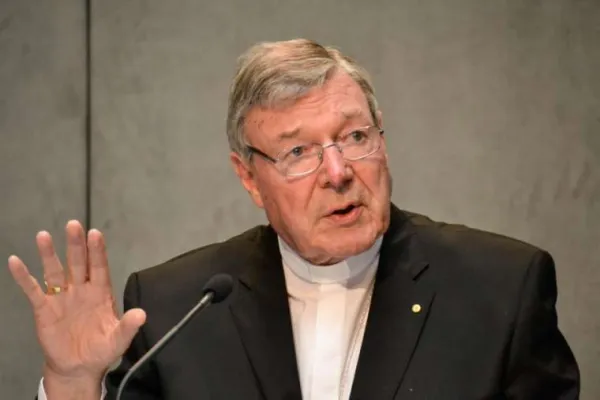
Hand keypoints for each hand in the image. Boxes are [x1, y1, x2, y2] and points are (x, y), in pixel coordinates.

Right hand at [8, 220, 145, 386]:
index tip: (95, 233)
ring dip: (49, 254)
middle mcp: (81, 289)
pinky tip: (15, 261)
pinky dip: (23, 276)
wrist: (78, 368)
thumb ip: (128, 327)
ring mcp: (62, 297)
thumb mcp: (118, 340)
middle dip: (76, 244)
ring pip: (55, 271)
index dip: (97, 251)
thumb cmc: (101, 350)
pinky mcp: (44, 309)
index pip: (99, 267)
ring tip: (43, 236)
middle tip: (73, 224)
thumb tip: (141, 314)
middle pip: (78, 263)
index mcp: (101, 293)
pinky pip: (32, 290)